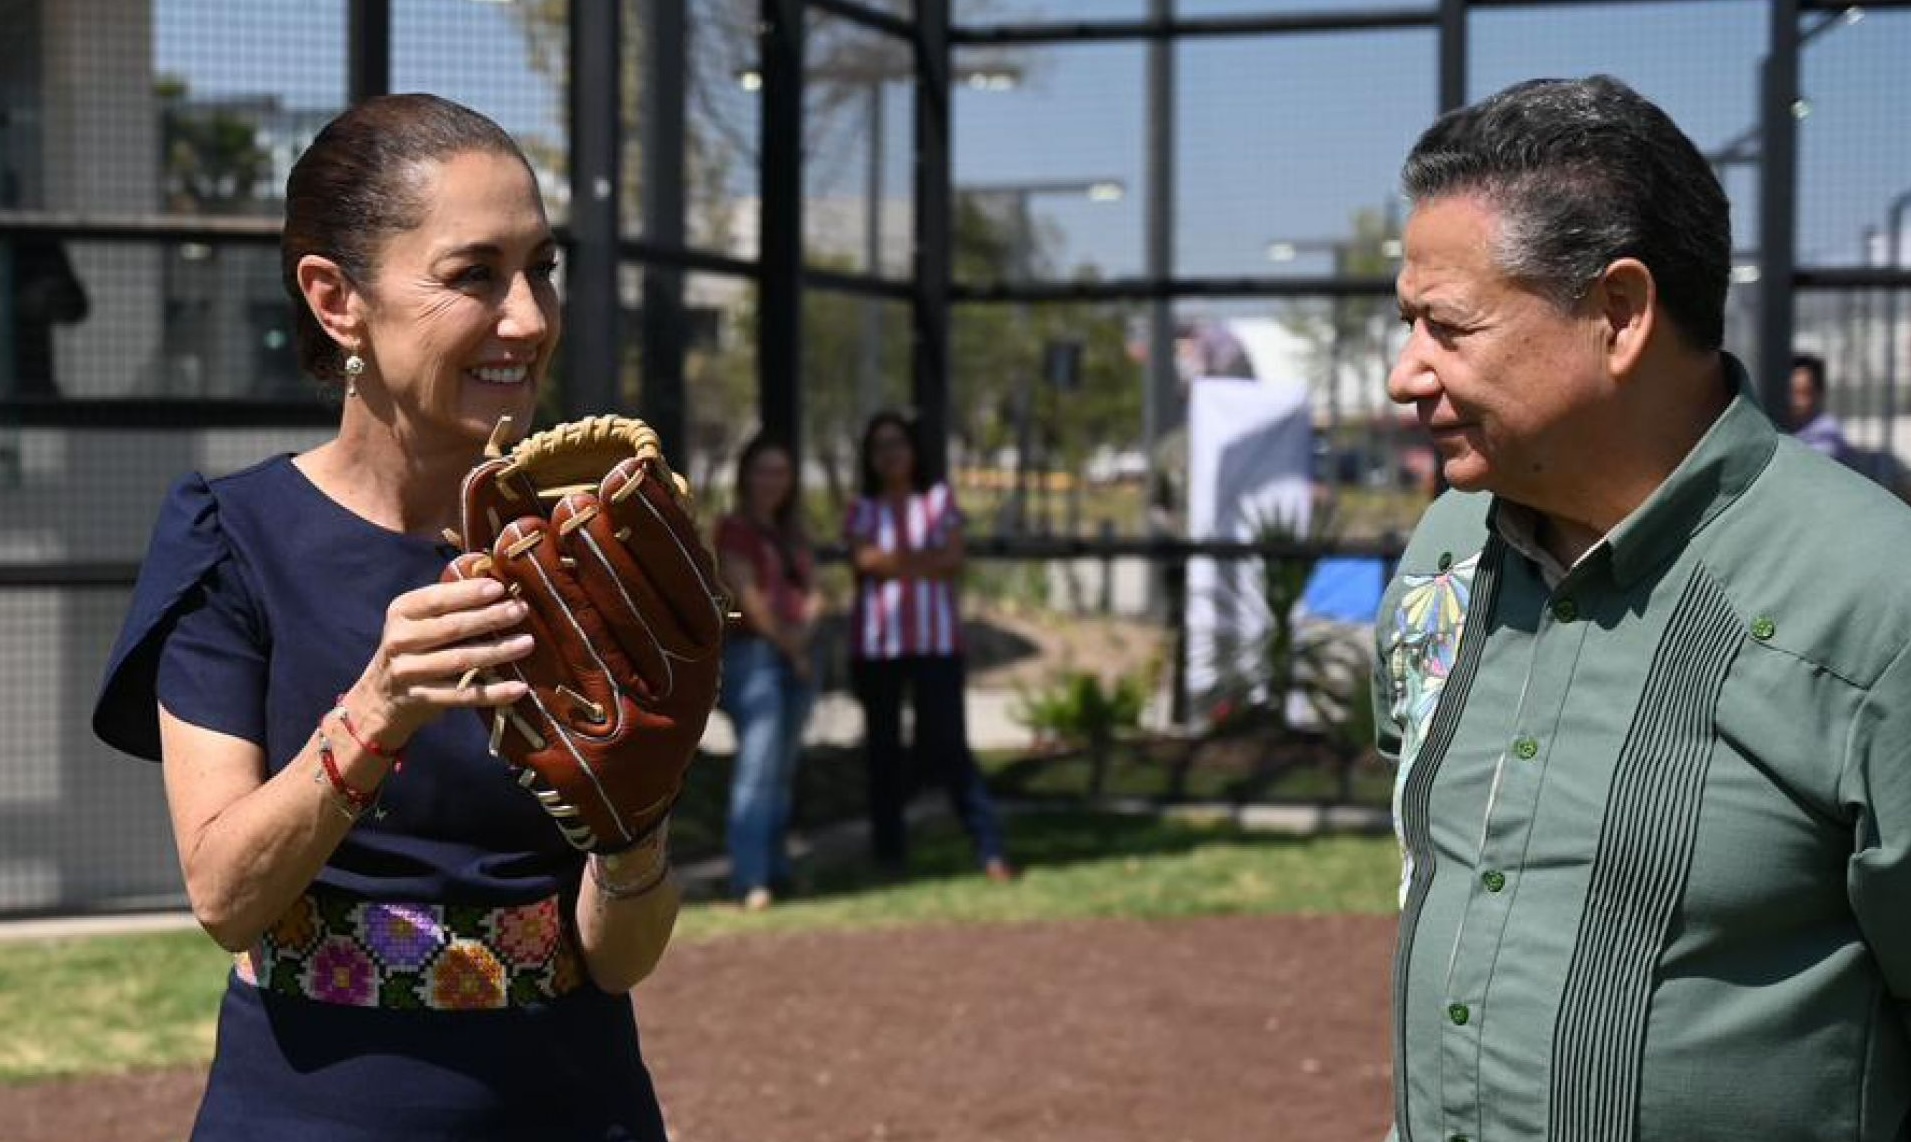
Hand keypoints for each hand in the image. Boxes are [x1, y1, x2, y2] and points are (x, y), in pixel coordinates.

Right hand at [342, 577, 532, 746]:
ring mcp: (409, 671)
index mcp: (402, 612)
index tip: (499, 588)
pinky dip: (492, 693)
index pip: (437, 599)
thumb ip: (448, 601)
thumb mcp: (418, 619)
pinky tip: (518, 687)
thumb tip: (494, 578)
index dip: (468, 593)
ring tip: (527, 643)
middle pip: (451, 628)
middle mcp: (401, 640)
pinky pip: (463, 696)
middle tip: (521, 610)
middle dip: (489, 618)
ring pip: (460, 660)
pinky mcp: (422, 699)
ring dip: (496, 651)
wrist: (380, 696)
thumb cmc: (414, 646)